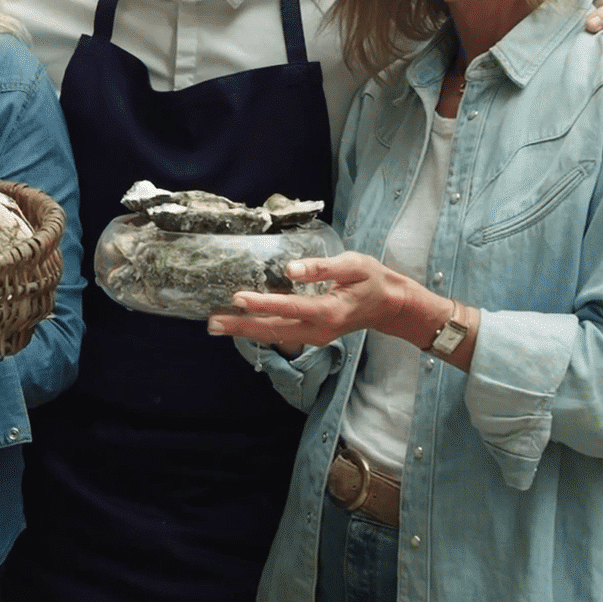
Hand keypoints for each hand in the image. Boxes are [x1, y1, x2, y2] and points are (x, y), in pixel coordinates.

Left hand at [207, 252, 417, 351]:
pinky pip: (281, 334)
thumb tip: (291, 268)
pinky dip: (259, 330)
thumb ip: (322, 267)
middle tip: (213, 323)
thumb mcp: (354, 265)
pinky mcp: (311, 335)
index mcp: (329, 310)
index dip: (263, 303)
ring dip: (245, 330)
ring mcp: (314, 336)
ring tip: (218, 325)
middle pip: (274, 330)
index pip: (290, 307)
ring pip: (275, 336)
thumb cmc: (372, 280)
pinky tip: (241, 323)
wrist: (389, 305)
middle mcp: (319, 329)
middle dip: (241, 326)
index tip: (238, 298)